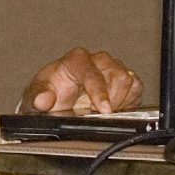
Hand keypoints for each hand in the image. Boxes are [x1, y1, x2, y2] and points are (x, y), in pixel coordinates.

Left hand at [22, 48, 144, 113]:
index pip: (92, 73)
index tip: (104, 109)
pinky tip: (114, 107)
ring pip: (130, 82)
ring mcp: (113, 67)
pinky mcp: (125, 78)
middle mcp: (97, 60)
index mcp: (76, 60)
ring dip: (119, 102)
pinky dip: (129, 101)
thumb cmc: (51, 90)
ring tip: (102, 111)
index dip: (100, 92)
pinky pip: (137, 88)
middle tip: (97, 114)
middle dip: (111, 100)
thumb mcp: (37, 95)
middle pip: (118, 76)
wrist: (59, 96)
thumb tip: (43, 100)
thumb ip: (39, 96)